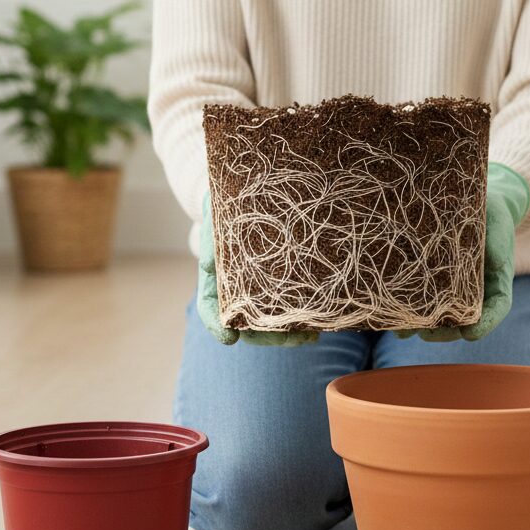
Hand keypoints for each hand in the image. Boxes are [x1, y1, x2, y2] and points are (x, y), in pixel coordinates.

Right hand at [196, 190, 319, 346]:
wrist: (255, 189)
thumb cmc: (230, 203)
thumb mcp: (218, 213)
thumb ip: (213, 237)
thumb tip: (208, 264)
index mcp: (216, 275)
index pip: (211, 306)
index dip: (216, 325)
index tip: (228, 339)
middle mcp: (238, 287)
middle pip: (246, 322)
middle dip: (268, 336)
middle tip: (291, 340)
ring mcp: (261, 287)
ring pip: (271, 320)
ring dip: (289, 332)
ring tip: (310, 334)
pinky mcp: (284, 281)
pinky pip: (292, 304)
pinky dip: (304, 316)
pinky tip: (320, 320)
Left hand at [393, 161, 529, 342]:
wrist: (475, 204)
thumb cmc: (491, 213)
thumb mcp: (497, 222)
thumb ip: (496, 242)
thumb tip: (493, 259)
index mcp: (496, 281)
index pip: (497, 308)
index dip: (486, 323)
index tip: (471, 334)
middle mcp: (475, 291)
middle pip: (463, 320)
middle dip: (444, 332)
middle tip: (427, 336)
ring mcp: (453, 288)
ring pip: (440, 315)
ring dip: (421, 326)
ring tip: (402, 331)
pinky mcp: (432, 279)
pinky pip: (421, 299)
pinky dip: (407, 310)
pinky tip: (390, 316)